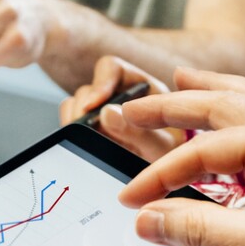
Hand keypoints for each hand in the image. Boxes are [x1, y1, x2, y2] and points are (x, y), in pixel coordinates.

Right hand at [58, 57, 178, 160]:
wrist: (167, 176)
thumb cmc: (174, 156)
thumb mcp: (164, 147)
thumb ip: (141, 133)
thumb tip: (106, 113)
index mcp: (141, 87)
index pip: (112, 69)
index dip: (99, 83)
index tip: (91, 106)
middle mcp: (118, 95)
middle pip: (87, 91)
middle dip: (82, 113)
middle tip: (84, 135)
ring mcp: (101, 112)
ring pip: (74, 107)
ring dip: (76, 126)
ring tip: (88, 145)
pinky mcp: (89, 130)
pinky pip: (70, 126)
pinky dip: (73, 136)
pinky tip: (85, 150)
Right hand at [118, 87, 244, 245]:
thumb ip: (200, 229)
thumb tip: (148, 221)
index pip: (203, 151)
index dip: (160, 176)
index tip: (131, 200)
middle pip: (223, 102)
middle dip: (172, 104)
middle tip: (131, 108)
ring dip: (212, 88)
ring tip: (181, 78)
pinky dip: (243, 101)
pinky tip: (237, 108)